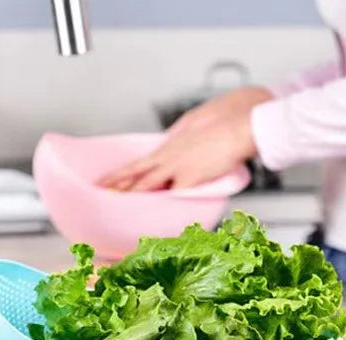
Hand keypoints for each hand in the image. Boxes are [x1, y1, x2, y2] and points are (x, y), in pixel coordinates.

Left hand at [100, 87, 271, 191]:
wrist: (246, 121)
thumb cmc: (230, 115)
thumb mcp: (197, 121)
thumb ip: (182, 135)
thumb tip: (174, 140)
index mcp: (172, 144)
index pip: (140, 162)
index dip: (122, 173)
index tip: (108, 180)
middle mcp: (170, 156)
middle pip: (136, 173)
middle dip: (117, 185)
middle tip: (99, 193)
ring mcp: (179, 168)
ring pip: (146, 183)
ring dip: (129, 194)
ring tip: (112, 202)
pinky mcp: (193, 178)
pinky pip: (173, 197)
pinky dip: (161, 207)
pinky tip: (149, 218)